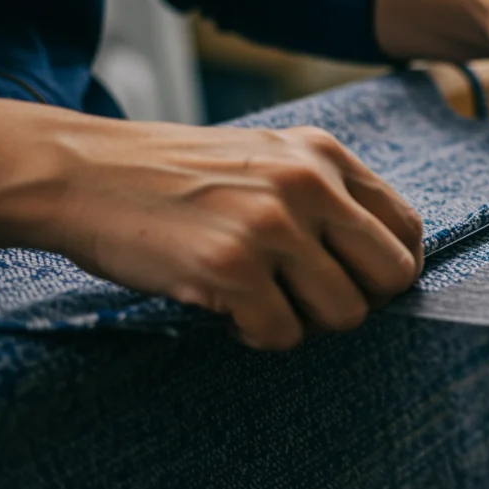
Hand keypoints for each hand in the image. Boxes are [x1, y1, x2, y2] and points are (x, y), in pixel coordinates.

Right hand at [0, 110, 423, 349]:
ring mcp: (272, 225)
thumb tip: (387, 259)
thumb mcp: (267, 157)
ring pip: (344, 314)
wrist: (82, 171)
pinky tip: (227, 307)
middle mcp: (308, 183)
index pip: (406, 227)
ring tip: (262, 298)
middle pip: (391, 276)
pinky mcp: (232, 267)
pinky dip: (257, 335)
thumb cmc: (177, 175)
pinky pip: (283, 335)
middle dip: (360, 301)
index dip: (392, 268)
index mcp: (323, 153)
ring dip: (305, 321)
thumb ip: (327, 193)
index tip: (362, 283)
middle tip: (311, 299)